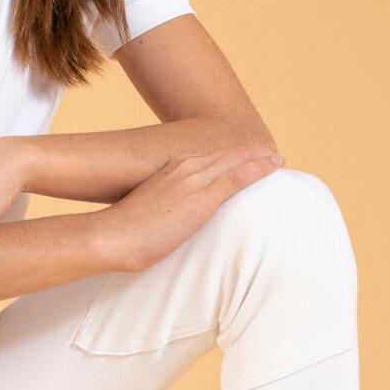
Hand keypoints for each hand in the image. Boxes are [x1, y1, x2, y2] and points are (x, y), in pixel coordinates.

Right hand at [99, 145, 285, 274]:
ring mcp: (193, 181)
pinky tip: (275, 165)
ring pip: (236, 160)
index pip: (210, 159)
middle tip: (272, 155)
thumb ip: (164, 212)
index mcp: (170, 170)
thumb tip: (170, 224)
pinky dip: (259, 169)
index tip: (249, 159)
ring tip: (279, 159)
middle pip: (227, 154)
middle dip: (251, 153)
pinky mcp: (201, 200)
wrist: (109, 237)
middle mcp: (184, 168)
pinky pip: (238, 177)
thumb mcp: (147, 215)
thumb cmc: (122, 234)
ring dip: (260, 157)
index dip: (232, 158)